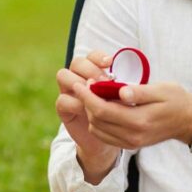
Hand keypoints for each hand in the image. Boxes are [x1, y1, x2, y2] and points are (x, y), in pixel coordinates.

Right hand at [56, 50, 119, 182]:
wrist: (115, 136)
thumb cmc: (124, 112)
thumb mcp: (129, 99)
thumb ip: (127, 89)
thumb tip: (127, 86)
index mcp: (96, 70)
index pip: (93, 56)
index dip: (99, 57)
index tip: (110, 63)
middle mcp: (79, 76)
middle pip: (77, 62)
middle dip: (90, 69)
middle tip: (105, 81)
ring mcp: (69, 91)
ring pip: (64, 76)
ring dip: (79, 83)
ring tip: (94, 94)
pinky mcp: (64, 108)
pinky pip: (62, 100)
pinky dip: (74, 102)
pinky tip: (87, 109)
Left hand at [72, 80, 191, 149]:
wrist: (189, 121)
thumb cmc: (177, 100)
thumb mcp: (162, 90)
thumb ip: (140, 91)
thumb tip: (121, 91)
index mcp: (139, 121)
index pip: (102, 110)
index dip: (87, 96)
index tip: (80, 83)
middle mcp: (133, 135)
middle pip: (96, 121)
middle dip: (86, 102)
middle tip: (86, 85)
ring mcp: (131, 142)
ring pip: (98, 130)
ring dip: (90, 113)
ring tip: (93, 95)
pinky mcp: (131, 144)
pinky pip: (105, 136)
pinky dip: (98, 122)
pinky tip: (101, 108)